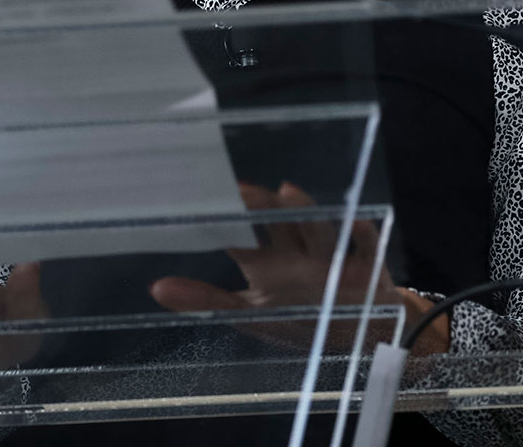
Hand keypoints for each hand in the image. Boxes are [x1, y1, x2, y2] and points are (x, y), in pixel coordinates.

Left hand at [148, 181, 417, 350]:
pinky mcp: (366, 270)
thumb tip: (155, 288)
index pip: (242, 233)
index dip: (223, 216)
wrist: (360, 332)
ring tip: (288, 192)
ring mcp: (331, 259)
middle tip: (241, 190)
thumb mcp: (250, 313)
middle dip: (263, 207)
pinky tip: (359, 223)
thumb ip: (205, 300)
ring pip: (319, 231)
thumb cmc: (301, 316)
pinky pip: (367, 251)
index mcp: (268, 261)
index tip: (200, 196)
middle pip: (280, 223)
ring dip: (306, 213)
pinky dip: (364, 237)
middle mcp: (297, 252)